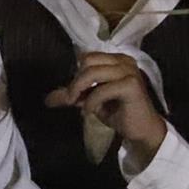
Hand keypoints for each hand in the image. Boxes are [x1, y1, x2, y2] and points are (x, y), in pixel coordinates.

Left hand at [46, 51, 170, 163]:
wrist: (141, 130)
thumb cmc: (118, 113)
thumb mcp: (91, 101)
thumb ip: (74, 95)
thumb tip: (48, 98)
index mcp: (116, 60)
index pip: (87, 58)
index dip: (75, 75)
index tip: (70, 94)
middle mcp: (124, 61)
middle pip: (87, 61)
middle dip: (75, 82)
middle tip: (71, 100)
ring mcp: (129, 71)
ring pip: (93, 72)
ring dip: (79, 90)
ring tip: (79, 106)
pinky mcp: (131, 85)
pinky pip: (102, 89)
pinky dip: (91, 102)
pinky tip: (90, 112)